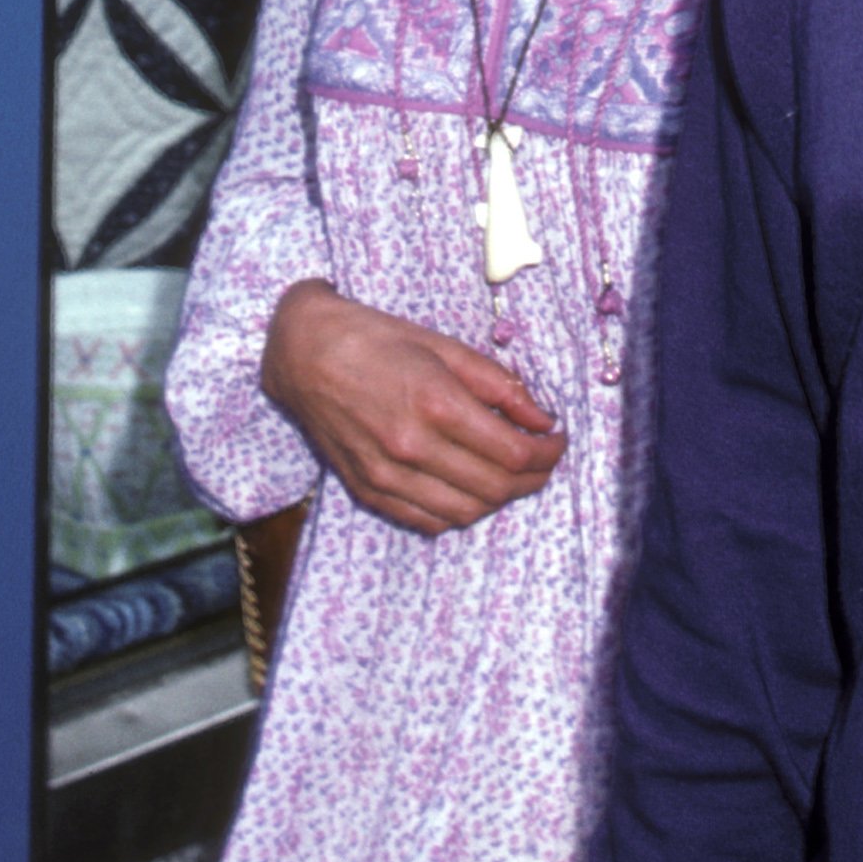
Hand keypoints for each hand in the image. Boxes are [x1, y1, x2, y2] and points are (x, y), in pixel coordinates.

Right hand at [261, 279, 563, 534]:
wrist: (304, 354)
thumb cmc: (377, 340)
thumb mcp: (446, 346)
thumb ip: (500, 386)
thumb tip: (542, 420)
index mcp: (436, 404)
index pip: (514, 453)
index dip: (548, 452)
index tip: (558, 439)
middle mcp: (412, 447)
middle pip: (496, 488)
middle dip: (534, 478)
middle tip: (544, 459)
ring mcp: (386, 476)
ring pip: (465, 511)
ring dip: (500, 498)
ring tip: (511, 473)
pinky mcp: (368, 490)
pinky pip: (427, 521)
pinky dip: (459, 511)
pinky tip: (470, 487)